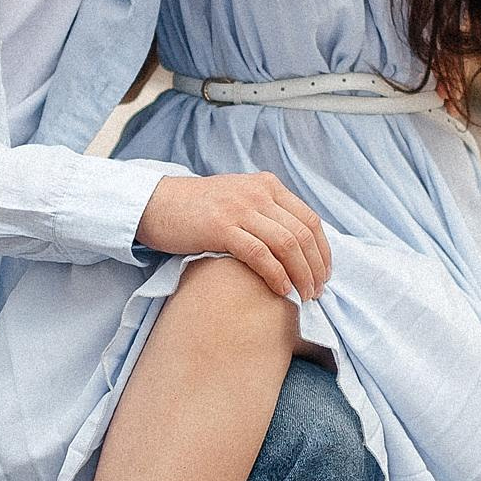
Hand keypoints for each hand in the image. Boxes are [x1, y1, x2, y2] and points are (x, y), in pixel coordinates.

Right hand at [136, 171, 331, 302]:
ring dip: (301, 275)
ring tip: (304, 295)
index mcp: (267, 185)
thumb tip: (298, 247)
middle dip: (316, 267)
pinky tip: (281, 291)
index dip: (323, 251)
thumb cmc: (198, 209)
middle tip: (317, 292)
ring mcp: (239, 208)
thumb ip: (267, 212)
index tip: (324, 275)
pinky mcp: (221, 227)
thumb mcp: (240, 198)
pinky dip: (276, 275)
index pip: (310, 220)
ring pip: (286, 244)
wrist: (156, 203)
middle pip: (302, 234)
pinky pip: (260, 254)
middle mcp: (258, 193)